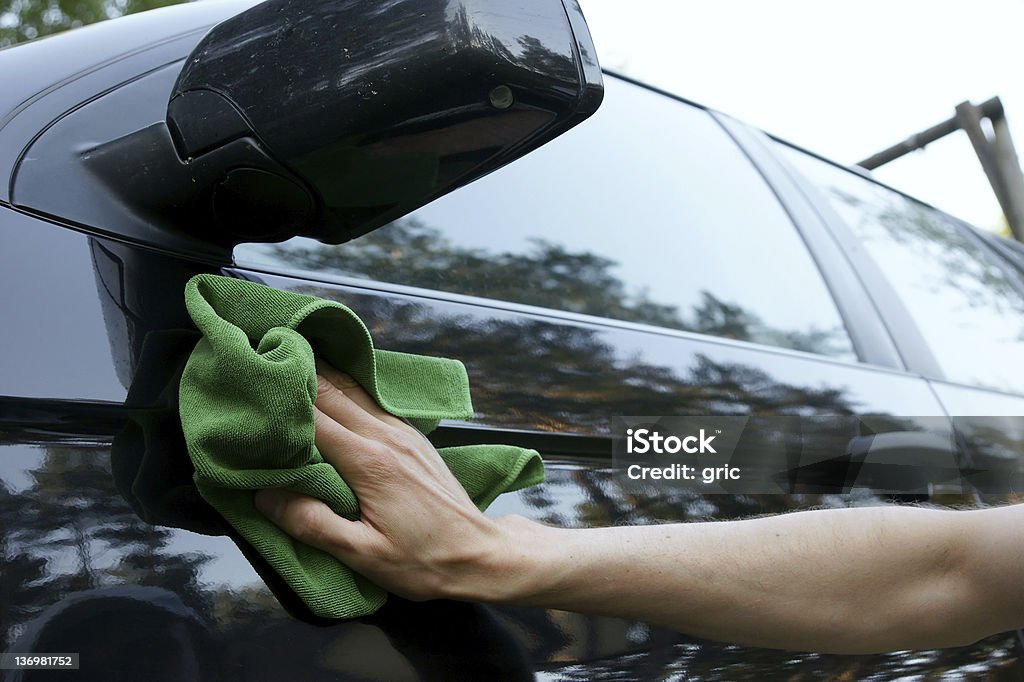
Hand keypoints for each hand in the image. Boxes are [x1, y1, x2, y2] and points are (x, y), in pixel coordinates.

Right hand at [253, 359, 520, 601]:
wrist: (479, 554)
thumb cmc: (424, 560)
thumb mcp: (363, 555)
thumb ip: (313, 524)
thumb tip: (267, 496)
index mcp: (369, 462)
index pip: (314, 418)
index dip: (281, 401)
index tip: (252, 387)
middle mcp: (386, 437)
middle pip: (333, 392)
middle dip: (297, 375)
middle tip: (262, 362)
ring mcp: (403, 434)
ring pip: (354, 389)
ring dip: (322, 375)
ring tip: (290, 361)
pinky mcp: (413, 439)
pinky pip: (372, 401)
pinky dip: (346, 389)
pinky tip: (332, 388)